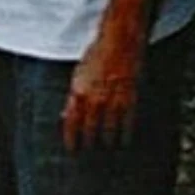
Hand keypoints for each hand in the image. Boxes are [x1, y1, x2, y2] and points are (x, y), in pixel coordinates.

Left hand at [62, 24, 143, 150]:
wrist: (118, 43)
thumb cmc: (96, 55)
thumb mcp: (77, 74)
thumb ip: (73, 96)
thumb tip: (65, 114)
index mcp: (78, 92)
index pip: (71, 122)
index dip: (71, 138)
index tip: (72, 149)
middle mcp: (94, 99)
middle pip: (90, 129)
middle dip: (88, 141)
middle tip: (89, 151)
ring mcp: (112, 100)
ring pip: (109, 128)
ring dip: (107, 140)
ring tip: (107, 147)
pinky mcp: (129, 99)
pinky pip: (127, 122)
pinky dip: (125, 133)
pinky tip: (125, 140)